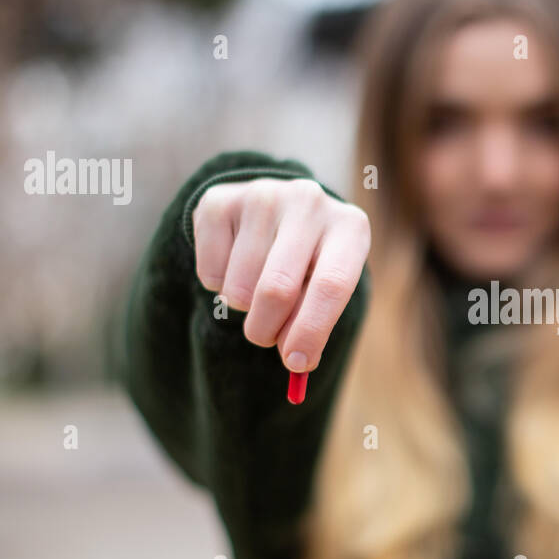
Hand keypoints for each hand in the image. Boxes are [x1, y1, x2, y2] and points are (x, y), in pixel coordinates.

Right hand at [192, 177, 370, 372]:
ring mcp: (262, 195)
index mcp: (349, 226)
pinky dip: (218, 285)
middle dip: (267, 330)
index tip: (296, 364)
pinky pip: (209, 273)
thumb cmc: (312, 263)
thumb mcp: (325, 290)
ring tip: (257, 288)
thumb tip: (295, 360)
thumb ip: (314, 324)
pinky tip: (235, 263)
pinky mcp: (218, 200)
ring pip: (238, 288)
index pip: (331, 285)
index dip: (311, 331)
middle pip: (277, 289)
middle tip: (267, 338)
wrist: (279, 213)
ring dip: (242, 308)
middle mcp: (309, 201)